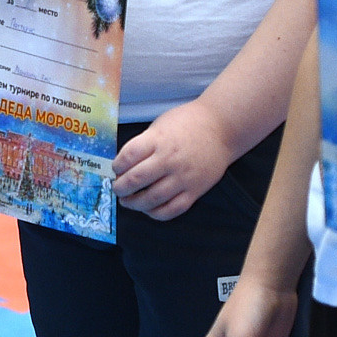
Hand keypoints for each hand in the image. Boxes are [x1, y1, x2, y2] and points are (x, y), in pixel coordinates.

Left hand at [112, 98, 235, 219]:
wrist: (221, 129)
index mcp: (158, 140)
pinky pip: (172, 209)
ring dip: (134, 203)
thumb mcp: (160, 125)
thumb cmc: (188, 123)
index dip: (117, 166)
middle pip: (137, 179)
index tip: (115, 169)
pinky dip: (156, 213)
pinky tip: (149, 208)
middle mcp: (169, 160)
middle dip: (121, 187)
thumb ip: (144, 144)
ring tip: (128, 201)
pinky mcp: (195, 191)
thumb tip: (125, 164)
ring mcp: (183, 177)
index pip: (128, 156)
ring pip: (152, 199)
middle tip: (117, 188)